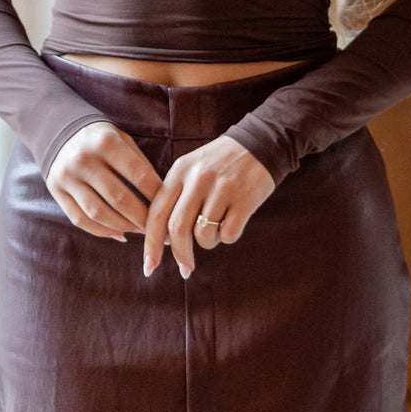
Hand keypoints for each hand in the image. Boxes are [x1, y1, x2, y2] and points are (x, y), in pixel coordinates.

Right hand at [46, 120, 161, 237]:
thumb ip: (140, 165)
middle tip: (157, 229)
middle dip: (142, 218)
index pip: (140, 176)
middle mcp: (83, 159)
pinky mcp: (55, 189)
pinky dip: (102, 231)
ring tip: (140, 231)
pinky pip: (80, 220)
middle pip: (119, 199)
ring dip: (123, 227)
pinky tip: (119, 233)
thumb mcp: (123, 141)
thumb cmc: (103, 140)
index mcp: (106, 143)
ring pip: (99, 213)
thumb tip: (161, 200)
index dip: (157, 197)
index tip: (170, 210)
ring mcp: (66, 176)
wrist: (60, 131)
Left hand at [142, 135, 275, 278]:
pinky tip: (232, 223)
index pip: (157, 213)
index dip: (150, 244)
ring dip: (208, 243)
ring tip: (216, 229)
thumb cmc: (220, 164)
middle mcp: (198, 178)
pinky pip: (228, 234)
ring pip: (203, 235)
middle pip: (177, 229)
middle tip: (185, 269)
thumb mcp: (192, 168)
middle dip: (180, 255)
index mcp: (180, 171)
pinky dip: (227, 237)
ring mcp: (222, 188)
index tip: (149, 267)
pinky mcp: (245, 199)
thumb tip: (162, 240)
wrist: (261, 142)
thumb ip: (175, 197)